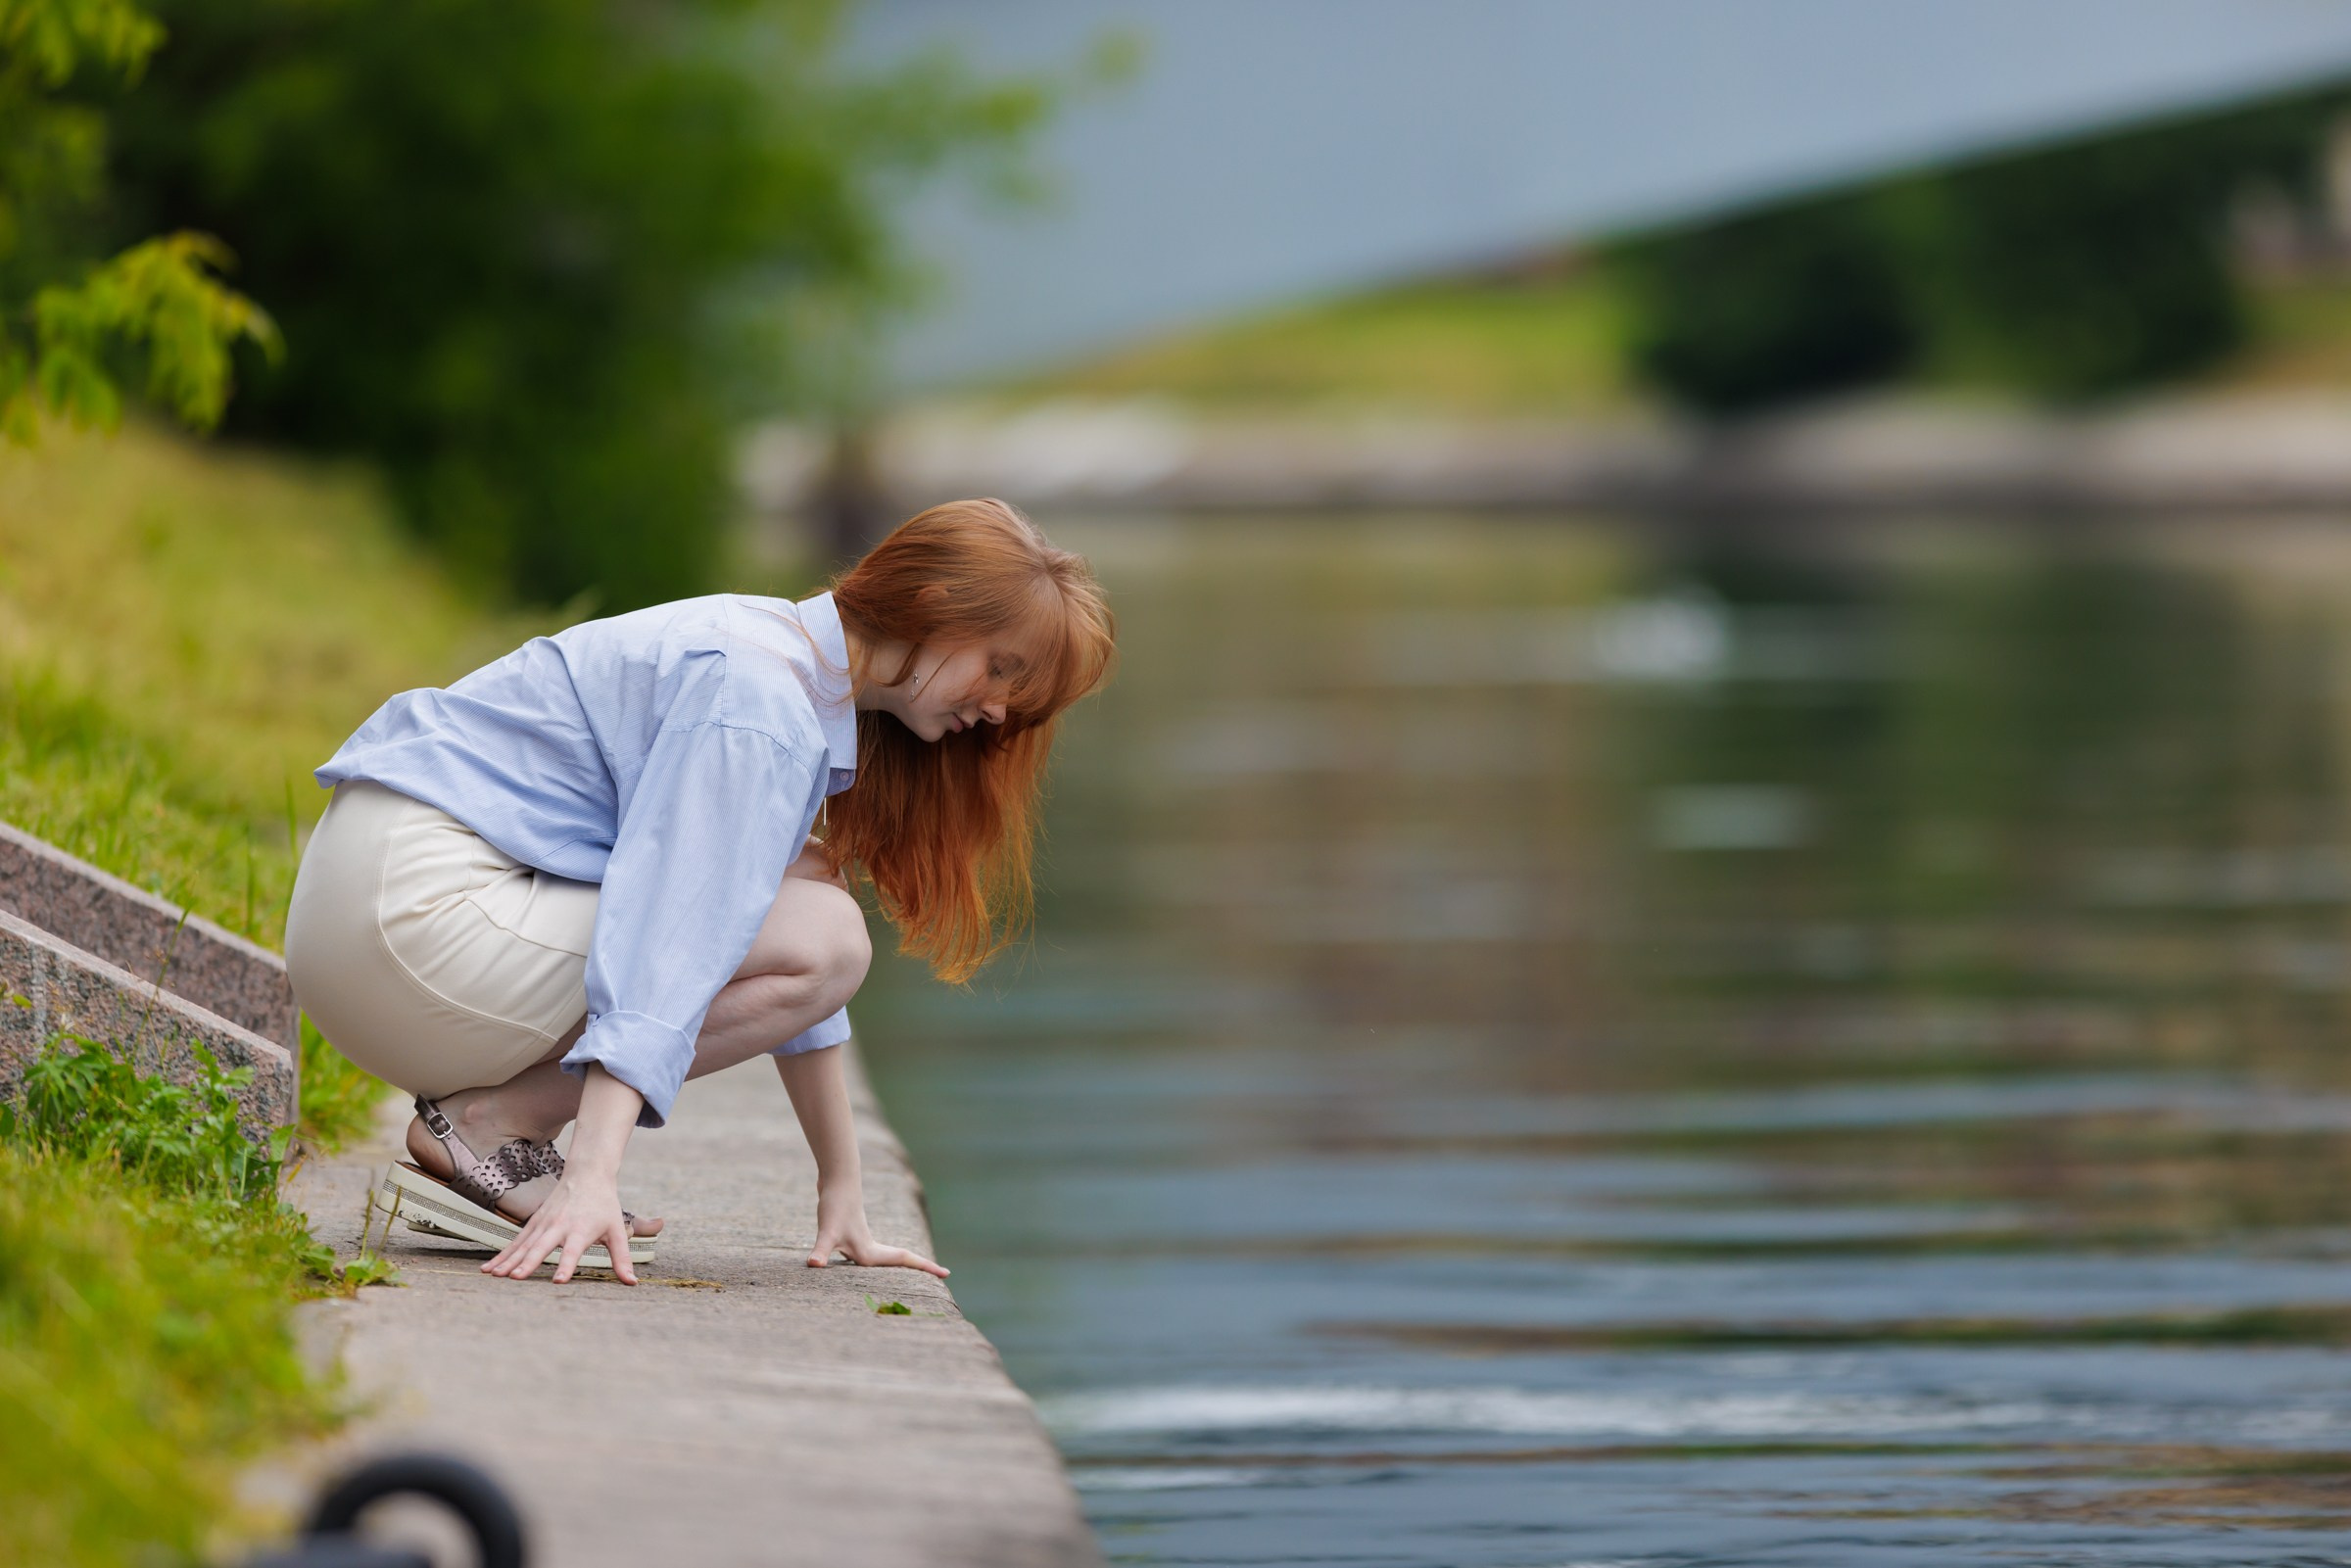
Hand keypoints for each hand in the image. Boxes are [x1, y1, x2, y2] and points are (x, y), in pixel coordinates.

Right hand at [484, 1173, 637, 1285]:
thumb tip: (632, 1283)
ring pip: (523, 1244)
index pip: (573, 1251)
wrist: (587, 1174)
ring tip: (494, 1276)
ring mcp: (543, 1223)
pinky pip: (516, 1241)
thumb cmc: (604, 1205)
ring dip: (508, 1260)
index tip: (559, 1281)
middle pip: (542, 1246)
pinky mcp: (534, 1222)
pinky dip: (502, 1254)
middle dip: (528, 1262)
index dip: (567, 1266)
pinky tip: (488, 1268)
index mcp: (581, 1229)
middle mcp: (559, 1226)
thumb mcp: (617, 1230)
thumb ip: (622, 1258)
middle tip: (515, 1278)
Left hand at [806, 1185, 947, 1277]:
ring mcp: (860, 1241)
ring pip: (885, 1259)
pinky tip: (863, 1266)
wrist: (837, 1179)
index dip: (926, 1268)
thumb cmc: (834, 1206)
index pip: (904, 1261)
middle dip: (921, 1269)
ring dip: (900, 1266)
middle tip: (943, 1275)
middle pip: (902, 1261)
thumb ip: (820, 1251)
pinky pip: (867, 1255)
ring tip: (913, 1274)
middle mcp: (868, 1249)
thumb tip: (813, 1265)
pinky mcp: (850, 1236)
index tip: (947, 1274)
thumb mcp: (826, 1232)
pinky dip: (874, 1263)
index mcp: (869, 1253)